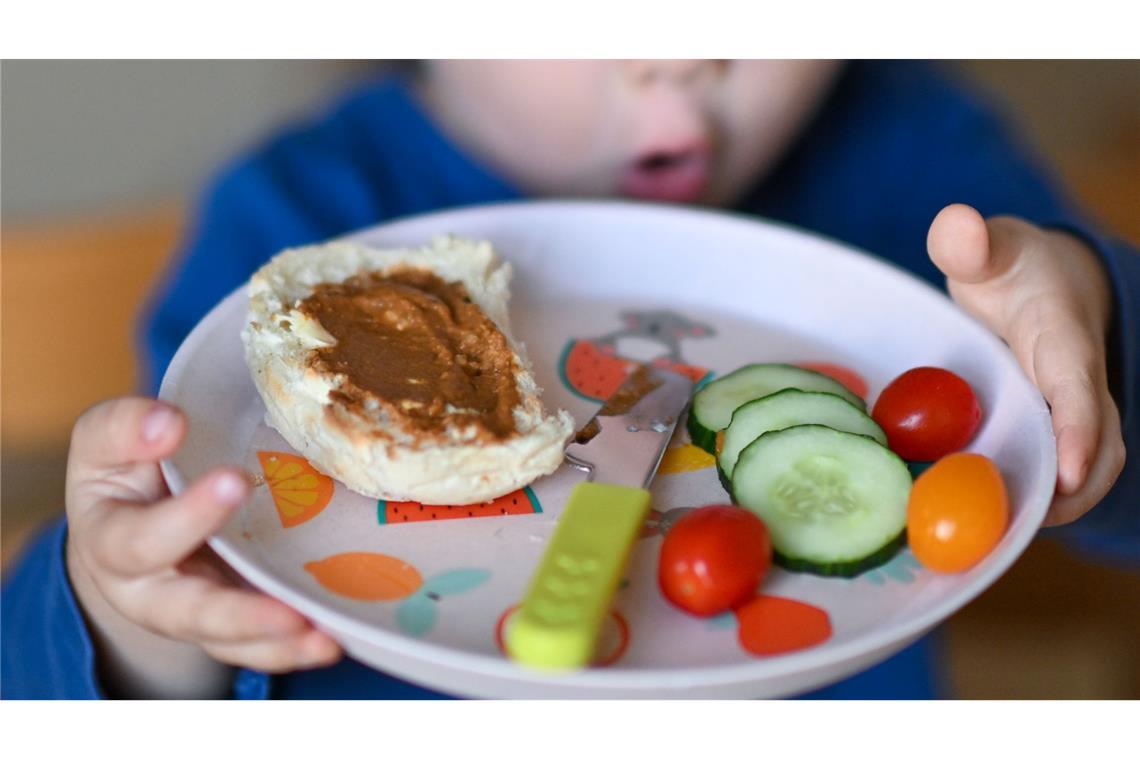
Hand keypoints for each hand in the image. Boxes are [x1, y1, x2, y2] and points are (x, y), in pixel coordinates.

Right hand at [65, 397, 340, 697]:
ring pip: (230, 641)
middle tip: (288, 610)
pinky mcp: (232, 622)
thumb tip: (169, 424)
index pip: (142, 538)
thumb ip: (127, 427)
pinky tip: (334, 639)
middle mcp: (149, 593)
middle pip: (190, 613)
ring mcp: (193, 614)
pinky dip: (296, 646)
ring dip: (279, 643)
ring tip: (325, 641)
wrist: (129, 517)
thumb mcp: (107, 439)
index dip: (188, 515)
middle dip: (239, 613)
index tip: (236, 480)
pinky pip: (260, 645)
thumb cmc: (124, 469)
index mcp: (111, 543)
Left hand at [927, 204, 1125, 525]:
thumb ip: (971, 241)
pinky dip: (1037, 498)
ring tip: (996, 537)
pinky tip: (990, 521)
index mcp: (1065, 341)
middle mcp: (1082, 385)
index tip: (1069, 477)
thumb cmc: (1013, 270)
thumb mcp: (992, 250)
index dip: (1078, 434)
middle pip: (1097, 447)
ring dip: (1052, 504)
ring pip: (1085, 469)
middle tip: (1010, 529)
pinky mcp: (1059, 432)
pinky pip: (1060, 471)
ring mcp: (1074, 413)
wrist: (1049, 284)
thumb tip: (956, 225)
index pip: (1079, 391)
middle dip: (1068, 493)